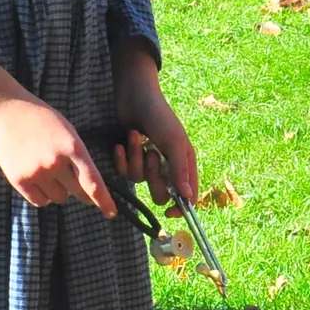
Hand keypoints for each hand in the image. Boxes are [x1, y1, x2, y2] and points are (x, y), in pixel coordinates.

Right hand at [0, 60, 113, 216]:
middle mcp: (56, 162)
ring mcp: (36, 172)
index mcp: (72, 147)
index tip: (111, 213)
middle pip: (77, 192)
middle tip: (80, 191)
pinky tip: (39, 181)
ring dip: (59, 191)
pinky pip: (40, 201)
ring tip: (49, 173)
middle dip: (82, 194)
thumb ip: (77, 155)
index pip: (93, 182)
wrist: (5, 111)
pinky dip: (43, 196)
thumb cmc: (40, 119)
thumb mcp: (66, 130)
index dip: (104, 201)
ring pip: (59, 198)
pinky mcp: (19, 180)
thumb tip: (86, 183)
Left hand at [114, 46, 196, 208]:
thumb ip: (180, 170)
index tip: (170, 213)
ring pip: (140, 180)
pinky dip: (122, 158)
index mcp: (184, 162)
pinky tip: (121, 144)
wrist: (134, 96)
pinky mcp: (131, 157)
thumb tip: (188, 197)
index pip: (188, 195)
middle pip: (161, 192)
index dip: (181, 207)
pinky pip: (124, 171)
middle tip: (151, 156)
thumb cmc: (159, 115)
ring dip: (135, 158)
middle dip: (152, 176)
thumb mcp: (173, 142)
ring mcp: (148, 162)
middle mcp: (168, 165)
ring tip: (135, 136)